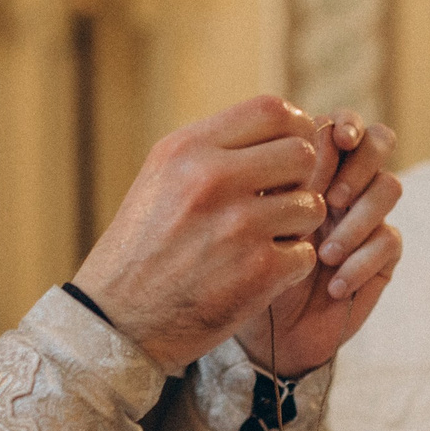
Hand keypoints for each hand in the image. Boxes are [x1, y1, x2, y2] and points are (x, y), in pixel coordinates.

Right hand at [73, 96, 333, 372]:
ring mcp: (239, 226)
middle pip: (302, 153)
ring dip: (295, 227)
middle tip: (277, 202)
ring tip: (263, 240)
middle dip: (299, 179)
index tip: (287, 154)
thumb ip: (215, 149)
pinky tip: (257, 273)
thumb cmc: (143, 247)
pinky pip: (306, 254)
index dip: (294, 129)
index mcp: (187, 149)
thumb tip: (283, 127)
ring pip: (311, 206)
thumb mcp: (162, 178)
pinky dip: (288, 267)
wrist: (118, 321)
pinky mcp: (258, 272)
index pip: (273, 109)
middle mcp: (213, 180)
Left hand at [237, 112, 402, 377]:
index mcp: (313, 166)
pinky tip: (333, 287)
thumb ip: (273, 181)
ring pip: (388, 187)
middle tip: (333, 198)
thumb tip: (300, 147)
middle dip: (361, 163)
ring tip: (325, 253)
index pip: (341, 124)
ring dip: (357, 220)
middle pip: (378, 142)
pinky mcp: (382, 254)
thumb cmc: (245, 271)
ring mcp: (365, 217)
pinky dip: (361, 261)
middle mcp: (344, 185)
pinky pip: (389, 239)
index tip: (339, 140)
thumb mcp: (248, 220)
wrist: (266, 334)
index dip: (347, 125)